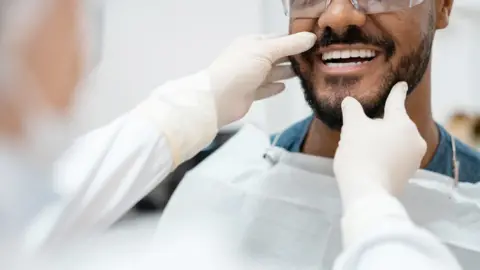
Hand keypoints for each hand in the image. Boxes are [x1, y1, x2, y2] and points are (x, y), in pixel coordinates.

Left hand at [208, 32, 316, 127]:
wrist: (219, 98)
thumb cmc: (241, 68)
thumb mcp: (266, 51)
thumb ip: (289, 45)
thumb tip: (311, 38)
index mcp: (253, 43)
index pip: (277, 39)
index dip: (294, 41)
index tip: (313, 45)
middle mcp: (252, 58)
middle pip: (276, 56)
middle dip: (293, 57)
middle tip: (315, 60)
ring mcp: (250, 76)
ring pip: (272, 72)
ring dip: (287, 72)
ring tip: (306, 73)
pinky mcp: (250, 93)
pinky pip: (265, 88)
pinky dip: (275, 87)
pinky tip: (285, 87)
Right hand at [333, 82, 426, 209]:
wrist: (367, 191)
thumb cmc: (360, 153)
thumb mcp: (352, 127)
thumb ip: (352, 109)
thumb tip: (349, 102)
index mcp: (402, 122)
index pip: (397, 101)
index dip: (396, 92)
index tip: (402, 84)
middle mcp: (414, 138)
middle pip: (395, 124)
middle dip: (382, 123)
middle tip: (362, 128)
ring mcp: (413, 159)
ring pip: (396, 141)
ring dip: (383, 140)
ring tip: (363, 147)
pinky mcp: (408, 175)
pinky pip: (396, 157)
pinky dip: (385, 155)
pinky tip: (371, 161)